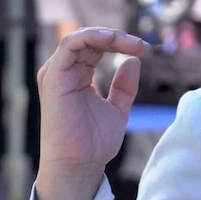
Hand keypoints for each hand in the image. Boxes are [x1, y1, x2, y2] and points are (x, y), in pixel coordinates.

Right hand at [37, 27, 149, 175]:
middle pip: (91, 40)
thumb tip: (133, 60)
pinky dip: (91, 37)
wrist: (81, 164)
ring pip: (81, 38)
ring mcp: (57, 73)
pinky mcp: (54, 78)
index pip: (97, 47)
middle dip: (120, 38)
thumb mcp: (118, 108)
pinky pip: (70, 45)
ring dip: (109, 36)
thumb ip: (125, 85)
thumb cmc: (95, 142)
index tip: (146, 50)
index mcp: (78, 77)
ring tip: (132, 43)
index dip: (122, 43)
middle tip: (143, 46)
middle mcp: (65, 72)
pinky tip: (111, 39)